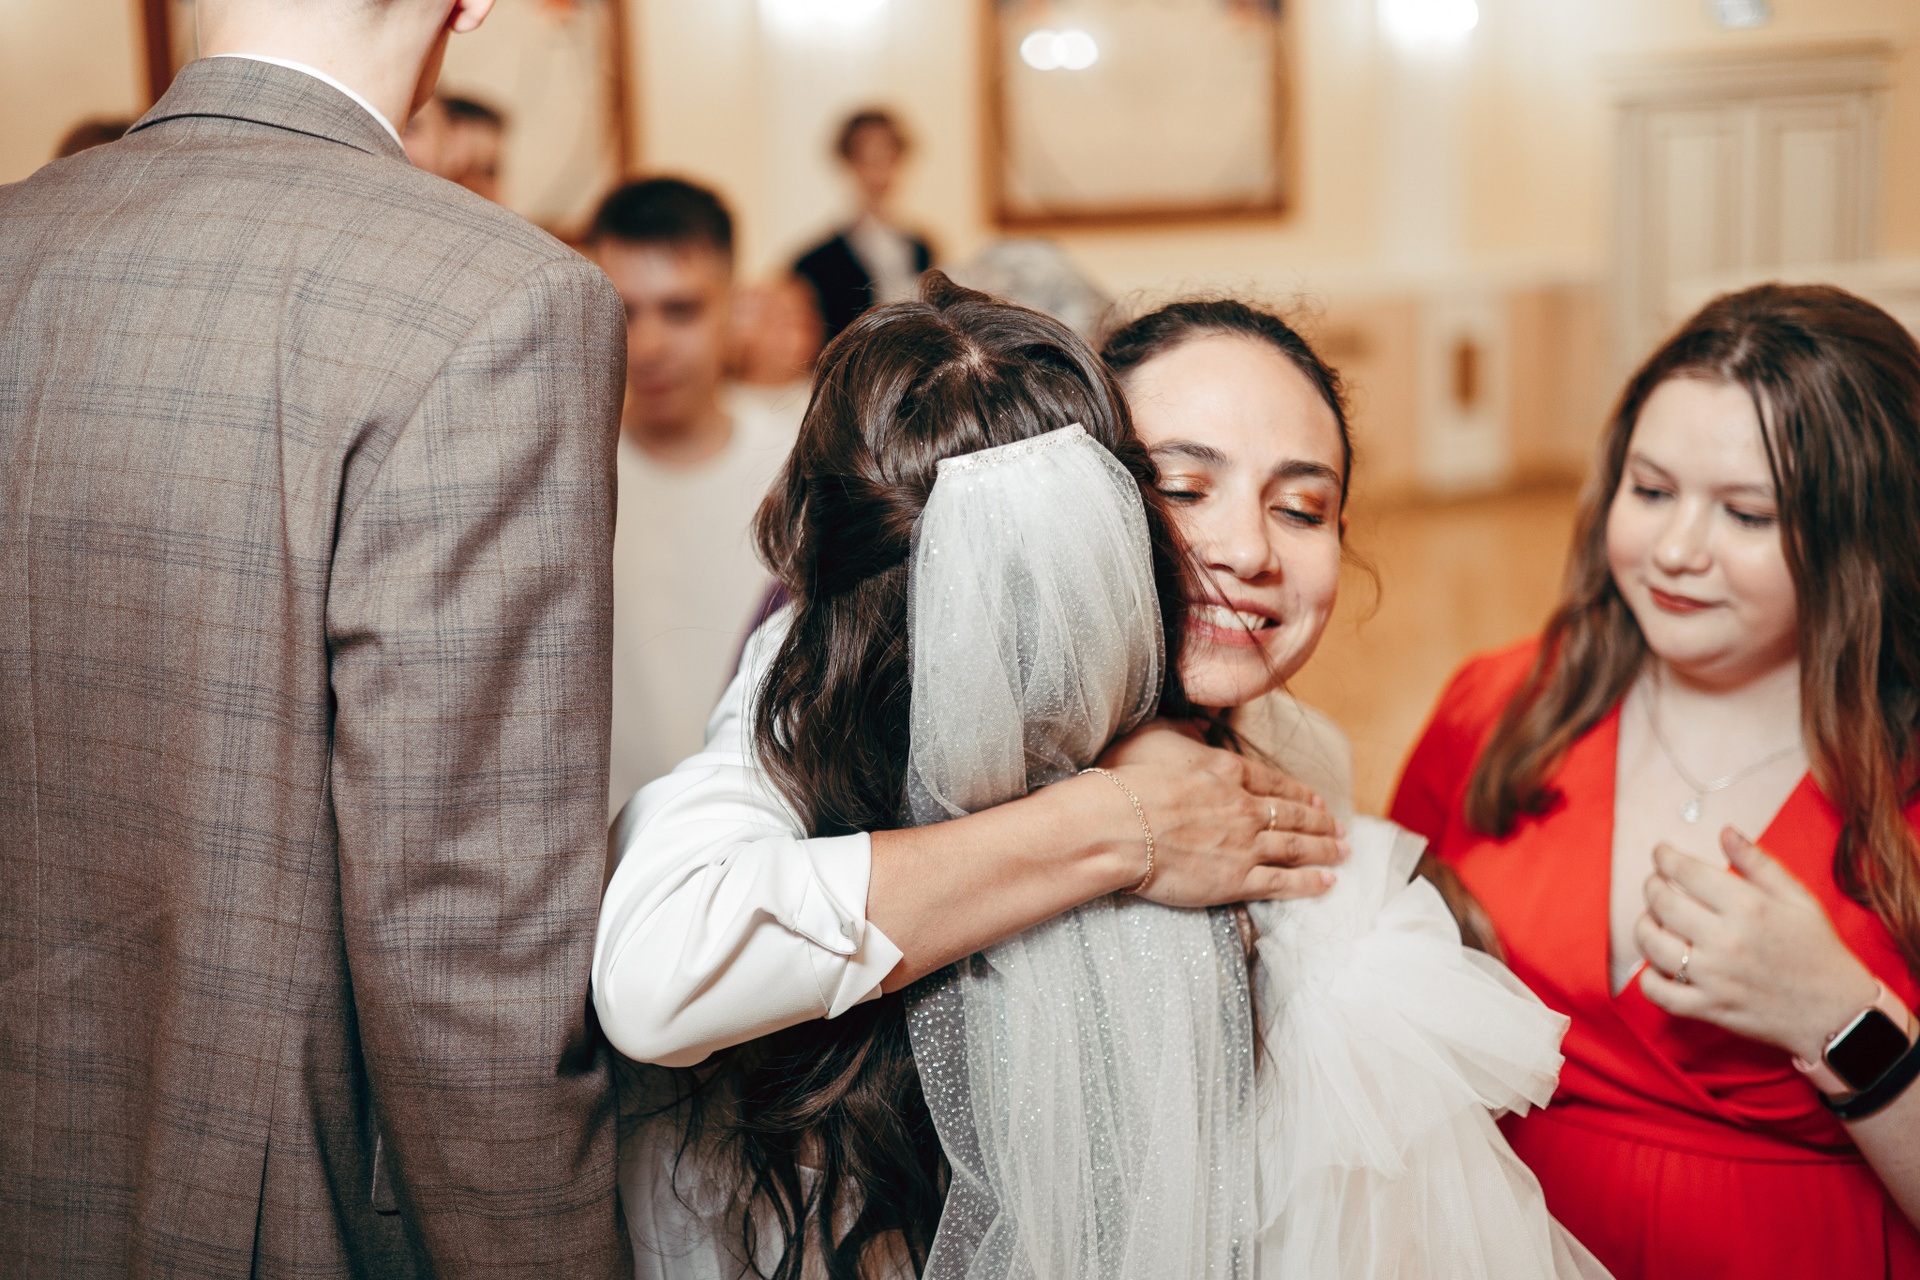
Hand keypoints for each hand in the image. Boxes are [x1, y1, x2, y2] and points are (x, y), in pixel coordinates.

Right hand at [1088, 718, 1349, 906]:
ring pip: (1296, 847)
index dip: (1297, 792)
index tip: (1316, 799)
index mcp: (1226, 771)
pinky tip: (1327, 882)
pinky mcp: (1237, 879)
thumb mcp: (1154, 738)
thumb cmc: (1129, 781)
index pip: (1272, 782)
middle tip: (1339, 827)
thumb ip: (1182, 732)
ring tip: (1343, 852)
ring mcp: (1245, 844)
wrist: (1120, 825)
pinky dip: (1309, 882)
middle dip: (1320, 822)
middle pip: (1292, 814)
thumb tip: (1196, 726)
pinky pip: (1282, 881)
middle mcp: (1244, 806)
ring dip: (1324, 850)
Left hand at [1635, 826, 1879, 1060]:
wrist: (1838, 1013)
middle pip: (1662, 903)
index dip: (1664, 857)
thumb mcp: (1798, 898)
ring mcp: (1714, 977)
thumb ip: (1757, 862)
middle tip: (1656, 883)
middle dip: (1652, 886)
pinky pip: (1658, 993)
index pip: (1686, 871)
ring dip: (1644, 926)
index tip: (1661, 854)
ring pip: (1652, 944)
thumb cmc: (1818, 951)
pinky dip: (1648, 978)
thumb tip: (1725, 831)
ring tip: (1654, 919)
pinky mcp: (1709, 1008)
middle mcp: (1727, 940)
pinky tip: (1658, 964)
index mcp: (1749, 907)